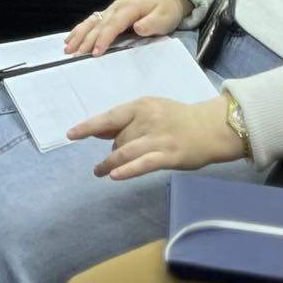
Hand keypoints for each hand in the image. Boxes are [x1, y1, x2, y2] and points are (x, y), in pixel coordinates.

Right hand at [64, 0, 191, 56]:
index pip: (113, 25)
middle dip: (86, 40)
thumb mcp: (165, 17)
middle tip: (75, 56)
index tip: (95, 53)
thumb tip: (138, 28)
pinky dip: (80, 30)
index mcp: (129, 9)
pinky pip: (92, 21)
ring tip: (68, 48)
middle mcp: (116, 8)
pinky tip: (70, 39)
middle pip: (98, 25)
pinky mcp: (109, 14)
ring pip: (91, 22)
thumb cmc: (166, 9)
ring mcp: (111, 10)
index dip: (103, 39)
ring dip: (79, 35)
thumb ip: (152, 23)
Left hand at [70, 93, 243, 179]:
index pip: (110, 117)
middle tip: (116, 156)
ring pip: (125, 152)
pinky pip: (142, 164)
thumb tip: (97, 130)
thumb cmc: (179, 119)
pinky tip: (115, 176)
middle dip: (114, 150)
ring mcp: (158, 138)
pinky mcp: (168, 155)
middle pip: (118, 140)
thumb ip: (126, 121)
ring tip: (100, 171)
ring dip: (109, 164)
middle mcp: (147, 120)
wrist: (211, 128)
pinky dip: (127, 170)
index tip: (71, 135)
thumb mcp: (151, 111)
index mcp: (142, 106)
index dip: (88, 127)